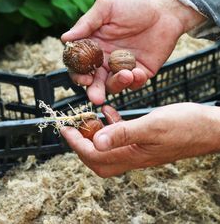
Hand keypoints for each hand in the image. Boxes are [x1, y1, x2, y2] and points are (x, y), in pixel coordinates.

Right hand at [61, 0, 204, 103]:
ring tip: (125, 75)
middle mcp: (105, 58)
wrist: (165, 9)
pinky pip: (134, 84)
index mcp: (94, 43)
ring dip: (116, 85)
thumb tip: (64, 39)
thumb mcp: (107, 7)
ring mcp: (123, 66)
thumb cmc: (134, 3)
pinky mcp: (141, 71)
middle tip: (96, 97)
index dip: (78, 73)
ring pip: (113, 85)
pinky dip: (134, 82)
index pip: (79, 63)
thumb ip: (86, 23)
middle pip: (94, 80)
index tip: (84, 77)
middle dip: (94, 90)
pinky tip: (138, 73)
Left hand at [61, 103, 219, 177]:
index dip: (77, 144)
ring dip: (96, 135)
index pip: (95, 156)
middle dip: (82, 144)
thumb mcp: (152, 126)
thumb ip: (124, 133)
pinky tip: (111, 112)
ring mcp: (141, 149)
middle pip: (99, 158)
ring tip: (89, 118)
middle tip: (74, 127)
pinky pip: (123, 137)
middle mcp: (134, 155)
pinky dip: (112, 126)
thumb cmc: (185, 126)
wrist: (209, 128)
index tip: (65, 130)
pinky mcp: (146, 140)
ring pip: (109, 148)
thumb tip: (96, 142)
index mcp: (133, 155)